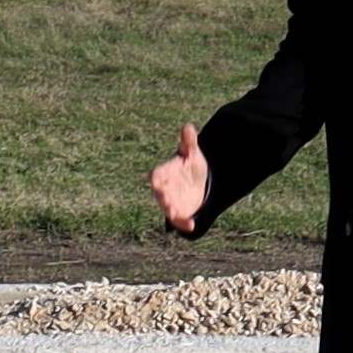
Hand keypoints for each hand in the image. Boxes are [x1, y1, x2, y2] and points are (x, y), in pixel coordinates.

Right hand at [146, 123, 207, 237]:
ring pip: (167, 208)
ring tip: (173, 212)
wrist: (197, 182)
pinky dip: (184, 224)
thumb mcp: (192, 153)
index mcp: (164, 173)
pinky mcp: (179, 213)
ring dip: (170, 210)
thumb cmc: (190, 166)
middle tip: (165, 198)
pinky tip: (192, 225)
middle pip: (159, 193)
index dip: (156, 177)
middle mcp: (164, 189)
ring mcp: (170, 202)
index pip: (156, 175)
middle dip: (162, 196)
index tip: (155, 178)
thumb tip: (188, 126)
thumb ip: (189, 142)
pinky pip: (179, 221)